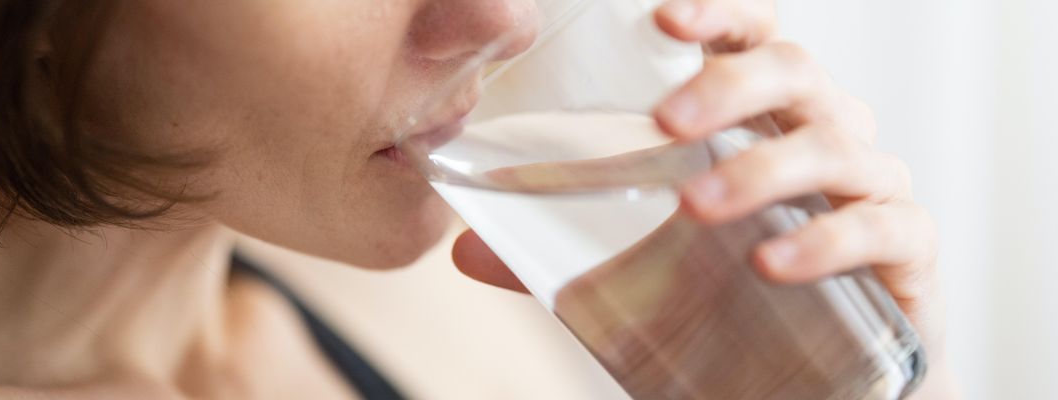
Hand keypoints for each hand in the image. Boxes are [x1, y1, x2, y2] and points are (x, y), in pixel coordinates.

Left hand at [452, 0, 955, 396]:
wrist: (816, 380)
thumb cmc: (729, 301)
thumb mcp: (635, 272)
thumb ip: (558, 255)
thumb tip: (464, 251)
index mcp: (762, 120)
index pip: (751, 39)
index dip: (719, 17)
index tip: (662, 20)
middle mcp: (823, 136)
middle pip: (797, 74)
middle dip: (731, 86)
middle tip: (666, 124)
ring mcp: (871, 190)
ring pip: (836, 146)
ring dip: (763, 168)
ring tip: (697, 205)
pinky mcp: (907, 254)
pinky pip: (883, 228)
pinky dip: (826, 238)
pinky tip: (770, 261)